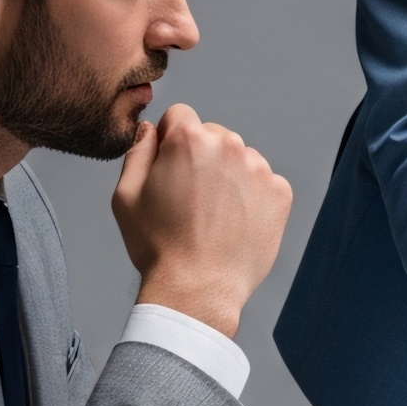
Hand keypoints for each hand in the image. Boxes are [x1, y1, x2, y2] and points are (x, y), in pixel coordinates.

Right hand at [113, 102, 292, 336]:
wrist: (199, 289)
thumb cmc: (159, 246)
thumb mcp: (126, 196)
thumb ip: (138, 151)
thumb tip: (150, 130)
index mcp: (188, 140)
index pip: (180, 116)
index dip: (169, 141)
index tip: (169, 169)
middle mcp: (229, 146)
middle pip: (212, 136)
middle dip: (201, 157)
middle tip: (190, 199)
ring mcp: (259, 168)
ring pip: (239, 159)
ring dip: (228, 176)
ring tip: (213, 216)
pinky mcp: (280, 192)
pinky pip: (263, 182)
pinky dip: (251, 197)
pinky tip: (234, 224)